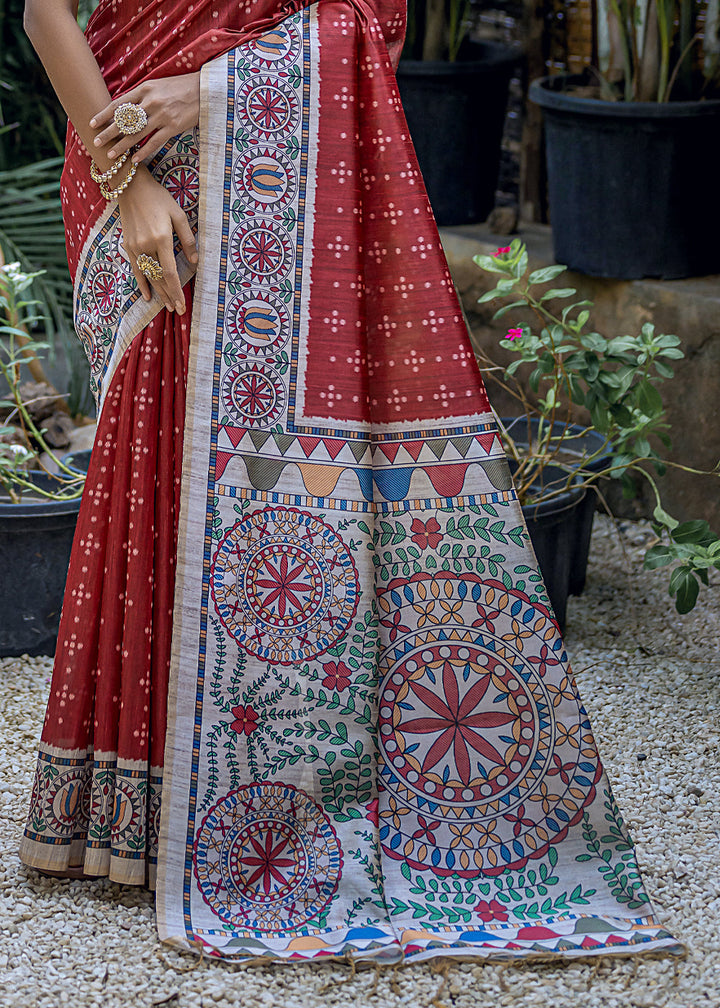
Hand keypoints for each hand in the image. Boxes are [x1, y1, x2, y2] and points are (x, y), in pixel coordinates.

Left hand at [90, 73, 200, 164]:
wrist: (205, 90)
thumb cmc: (180, 87)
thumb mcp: (158, 85)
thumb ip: (142, 96)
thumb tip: (126, 108)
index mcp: (144, 89)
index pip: (119, 103)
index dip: (104, 114)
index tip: (92, 123)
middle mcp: (151, 102)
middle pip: (124, 120)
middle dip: (108, 132)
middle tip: (95, 142)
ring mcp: (162, 115)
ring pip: (136, 133)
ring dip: (122, 145)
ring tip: (110, 154)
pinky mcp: (173, 127)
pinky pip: (154, 142)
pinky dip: (143, 151)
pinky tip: (134, 159)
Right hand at [117, 165, 197, 312]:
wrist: (131, 187)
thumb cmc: (158, 198)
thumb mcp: (178, 214)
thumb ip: (188, 239)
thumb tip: (194, 261)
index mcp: (161, 239)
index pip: (170, 273)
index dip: (177, 291)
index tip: (182, 305)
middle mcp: (146, 246)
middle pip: (159, 278)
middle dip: (169, 296)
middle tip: (177, 311)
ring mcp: (135, 247)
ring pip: (148, 276)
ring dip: (158, 293)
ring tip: (166, 306)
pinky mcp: (128, 245)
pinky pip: (136, 269)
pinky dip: (142, 283)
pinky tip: (147, 295)